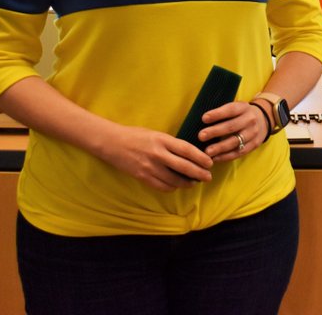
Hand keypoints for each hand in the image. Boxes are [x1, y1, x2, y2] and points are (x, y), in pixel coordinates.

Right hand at [98, 124, 212, 191]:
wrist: (112, 142)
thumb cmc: (135, 135)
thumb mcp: (156, 134)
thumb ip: (170, 143)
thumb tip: (188, 153)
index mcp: (162, 139)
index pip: (187, 150)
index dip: (200, 158)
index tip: (210, 163)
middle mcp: (157, 153)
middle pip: (184, 166)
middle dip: (199, 173)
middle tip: (208, 177)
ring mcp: (149, 167)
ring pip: (173, 180)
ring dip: (186, 183)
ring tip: (193, 183)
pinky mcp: (142, 176)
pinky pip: (161, 186)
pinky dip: (171, 188)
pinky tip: (176, 186)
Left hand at [199, 99, 271, 161]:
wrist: (265, 119)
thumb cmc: (242, 114)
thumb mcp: (237, 107)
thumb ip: (223, 112)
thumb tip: (202, 121)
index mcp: (243, 108)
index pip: (230, 110)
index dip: (217, 114)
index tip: (204, 118)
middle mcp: (250, 120)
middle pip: (231, 126)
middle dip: (215, 132)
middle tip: (201, 136)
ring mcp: (253, 133)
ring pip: (235, 141)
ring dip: (220, 147)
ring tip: (207, 152)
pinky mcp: (254, 144)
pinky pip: (239, 152)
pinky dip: (226, 156)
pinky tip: (215, 158)